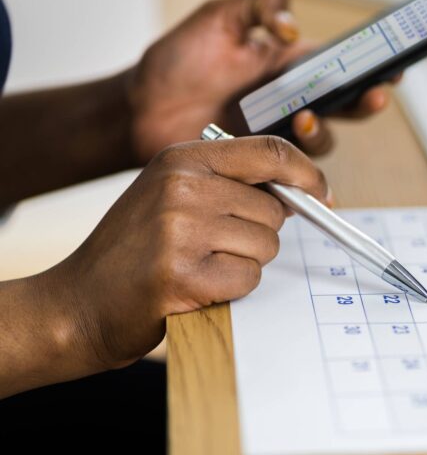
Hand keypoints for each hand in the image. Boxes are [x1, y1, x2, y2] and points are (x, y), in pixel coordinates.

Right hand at [39, 136, 327, 370]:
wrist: (76, 303)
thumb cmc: (133, 250)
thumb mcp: (172, 194)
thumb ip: (230, 184)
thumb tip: (298, 193)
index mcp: (181, 158)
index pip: (270, 151)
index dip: (306, 173)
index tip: (322, 193)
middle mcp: (181, 186)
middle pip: (273, 209)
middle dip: (259, 234)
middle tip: (217, 248)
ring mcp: (180, 230)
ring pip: (266, 246)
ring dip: (244, 264)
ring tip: (200, 266)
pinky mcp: (182, 275)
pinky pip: (248, 279)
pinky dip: (231, 290)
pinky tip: (195, 288)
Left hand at [127, 0, 391, 161]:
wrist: (139, 111)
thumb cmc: (175, 62)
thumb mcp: (217, 18)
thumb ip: (258, 5)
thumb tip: (292, 25)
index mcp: (286, 65)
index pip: (338, 66)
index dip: (368, 67)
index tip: (391, 66)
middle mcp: (288, 102)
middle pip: (342, 106)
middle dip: (363, 101)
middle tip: (370, 95)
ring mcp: (275, 136)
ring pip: (321, 141)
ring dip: (322, 131)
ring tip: (302, 119)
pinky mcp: (259, 165)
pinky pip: (291, 175)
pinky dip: (303, 180)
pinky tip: (303, 178)